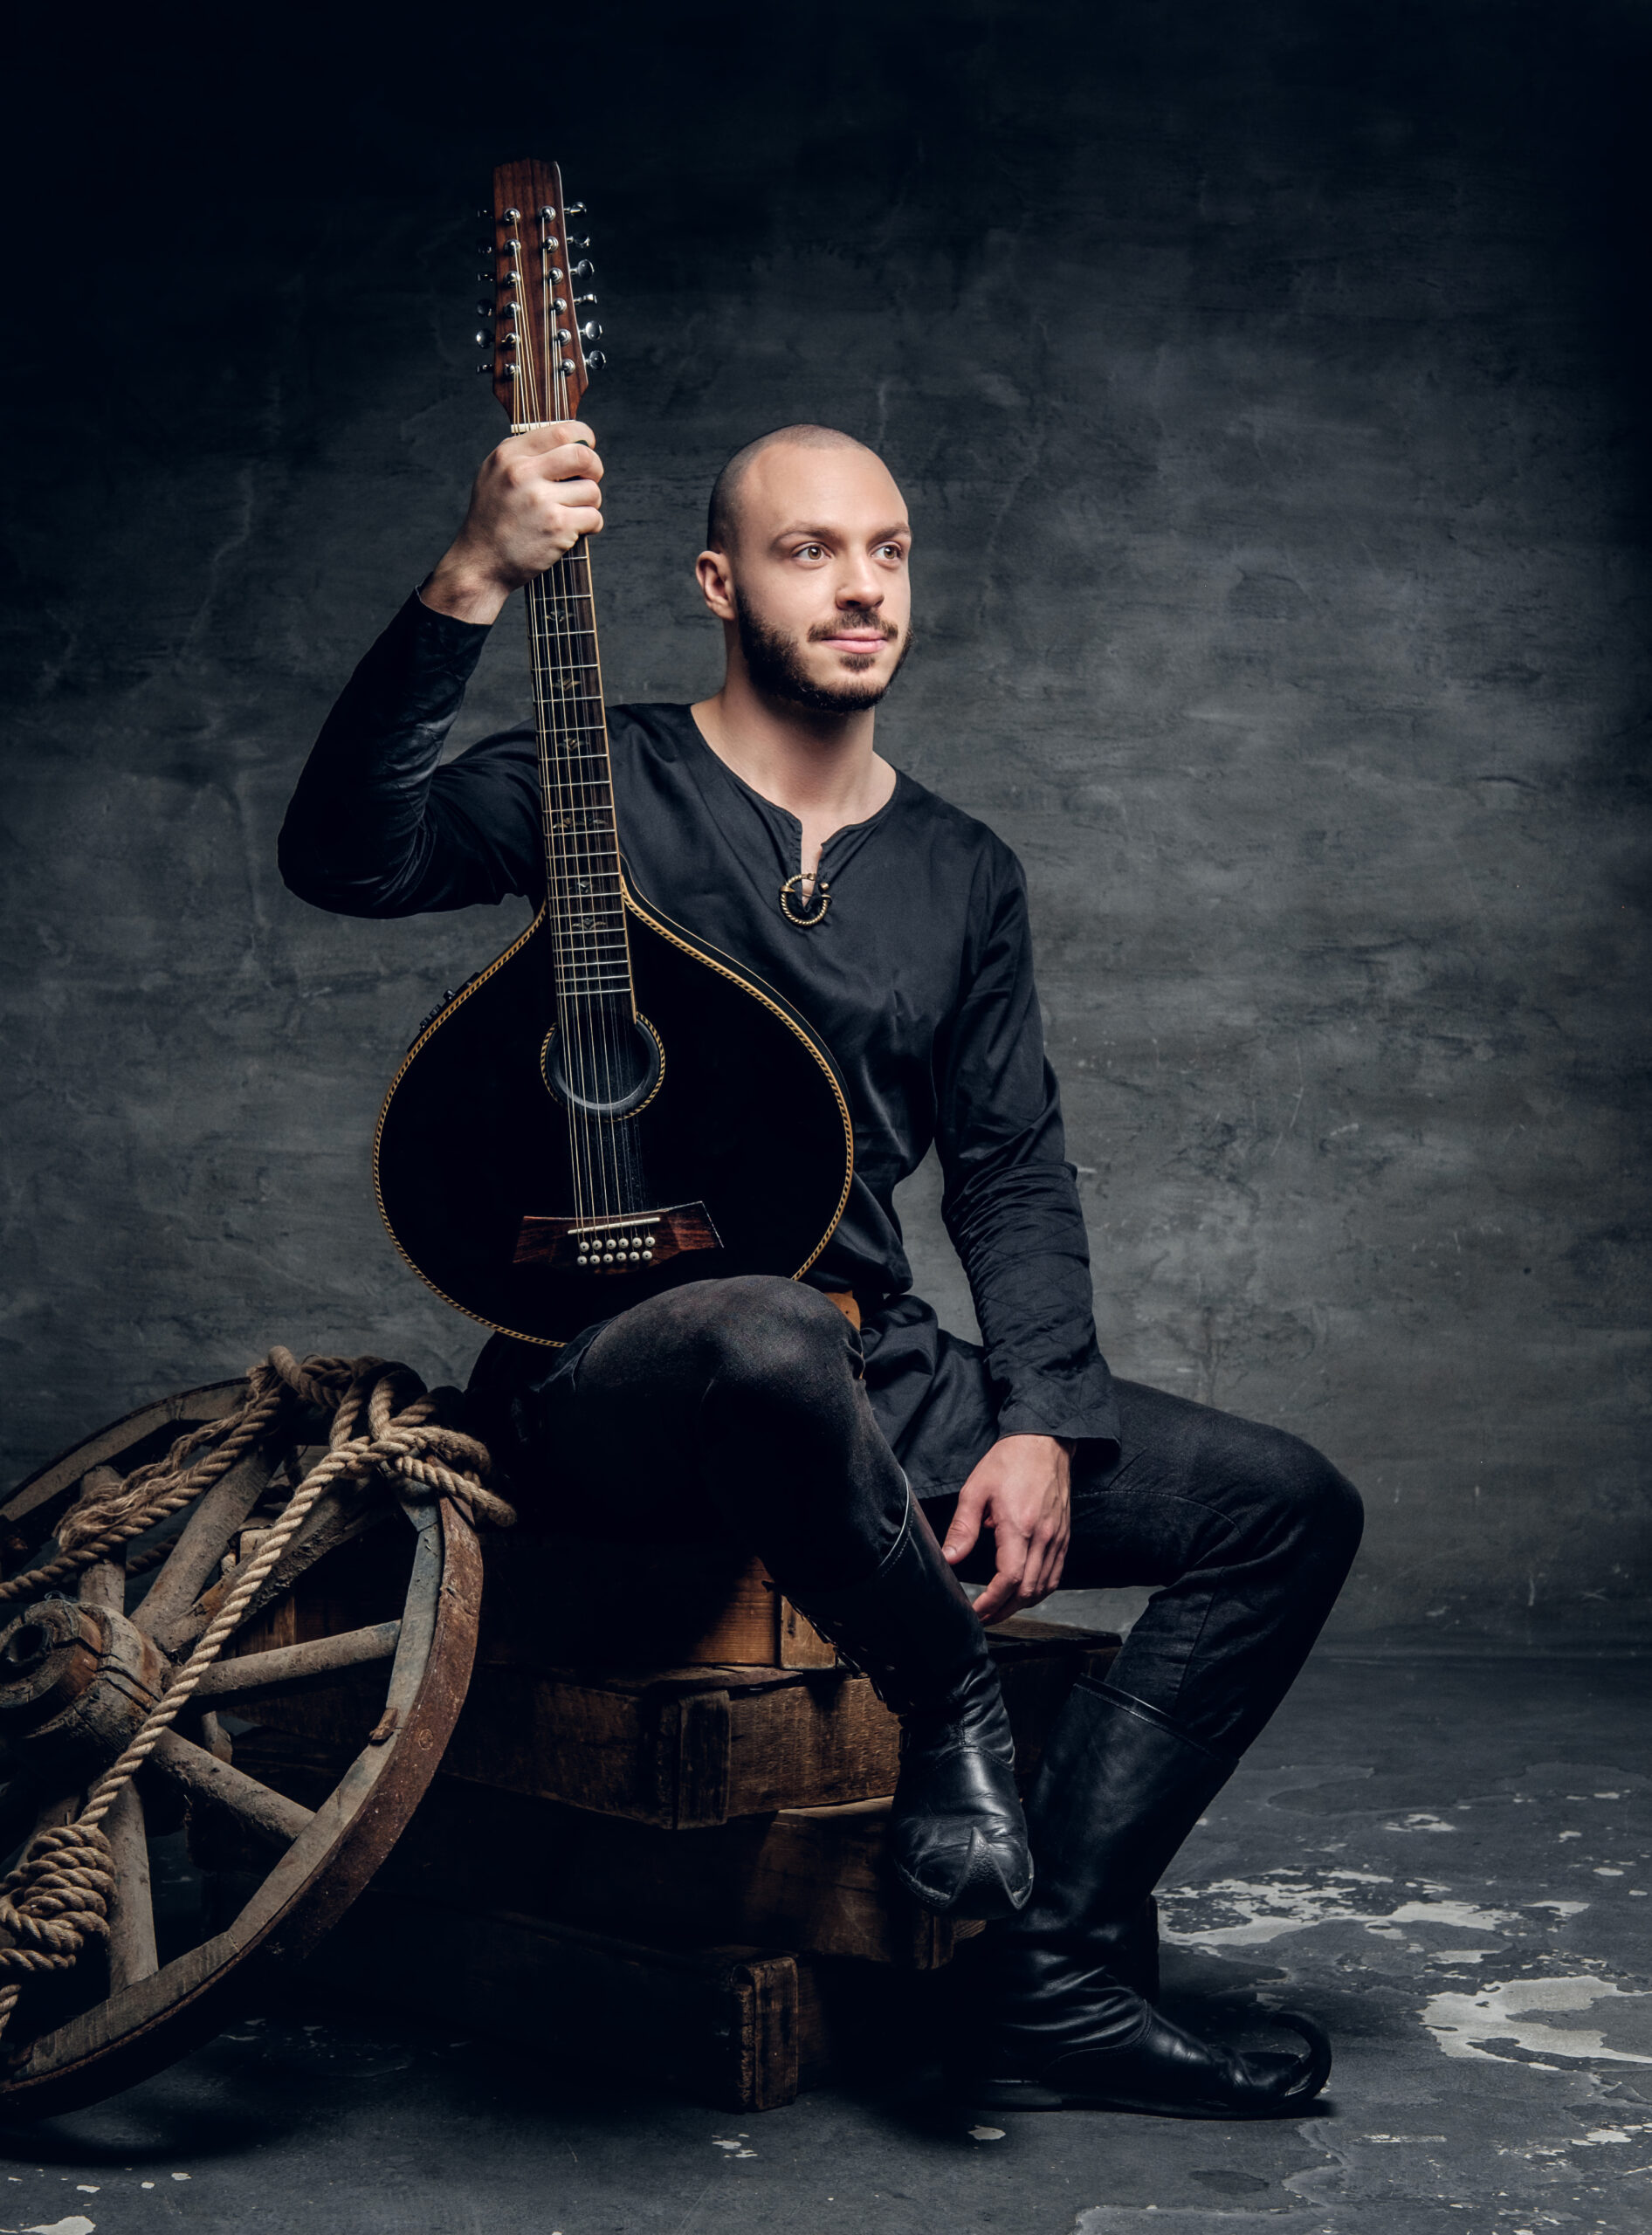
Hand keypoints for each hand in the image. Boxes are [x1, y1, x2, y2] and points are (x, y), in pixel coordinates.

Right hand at [422, 421, 604, 623]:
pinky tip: (574, 531)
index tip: (588, 446)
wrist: (480, 563)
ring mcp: (540, 500)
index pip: (562, 431)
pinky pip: (594, 518)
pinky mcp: (556, 527)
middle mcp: (523, 473)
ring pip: (592, 490)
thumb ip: (525, 454)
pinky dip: (591, 526)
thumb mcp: (494, 474)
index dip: (584, 436)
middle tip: (592, 479)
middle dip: (595, 468)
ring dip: (590, 503)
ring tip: (572, 512)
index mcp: (509, 455)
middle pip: (583, 456)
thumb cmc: (492, 520)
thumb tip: (568, 440)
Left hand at [942, 1434, 1072, 1624]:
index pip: (1009, 1578)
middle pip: (1027, 1591)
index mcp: (1019, 1525)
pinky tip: (1023, 1593)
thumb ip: (962, 1528)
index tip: (975, 1611)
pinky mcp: (1063, 1537)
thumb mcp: (976, 1490)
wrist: (1044, 1443)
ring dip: (1021, 1604)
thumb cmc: (1009, 1462)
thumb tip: (949, 1558)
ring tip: (999, 1609)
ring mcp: (1057, 1538)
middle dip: (1003, 1610)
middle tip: (982, 1617)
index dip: (992, 1602)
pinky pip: (1055, 1575)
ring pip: (1044, 1587)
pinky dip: (1039, 1591)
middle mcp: (1043, 1536)